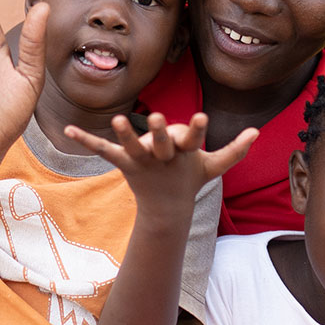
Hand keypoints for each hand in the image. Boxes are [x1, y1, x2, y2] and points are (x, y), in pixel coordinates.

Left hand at [64, 112, 257, 214]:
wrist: (166, 209)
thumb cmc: (189, 178)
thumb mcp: (213, 167)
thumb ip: (234, 150)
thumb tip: (257, 132)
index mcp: (185, 153)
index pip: (194, 138)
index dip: (196, 128)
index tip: (201, 116)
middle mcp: (163, 156)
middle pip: (162, 143)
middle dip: (159, 131)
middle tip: (155, 115)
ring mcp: (142, 160)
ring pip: (132, 146)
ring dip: (125, 134)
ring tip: (117, 120)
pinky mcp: (125, 162)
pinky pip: (104, 151)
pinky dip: (85, 141)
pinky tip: (68, 130)